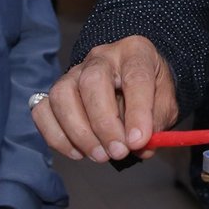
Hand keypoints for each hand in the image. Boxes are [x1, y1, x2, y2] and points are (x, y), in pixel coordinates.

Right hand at [30, 35, 178, 161]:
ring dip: (79, 132)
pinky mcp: (55, 90)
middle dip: (104, 123)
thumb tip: (141, 146)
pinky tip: (79, 152)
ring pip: (62, 95)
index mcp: (135, 52)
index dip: (138, 111)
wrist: (131, 79)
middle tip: (118, 152)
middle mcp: (101, 56)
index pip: (136, 77)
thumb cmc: (150, 90)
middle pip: (93, 82)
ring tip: (100, 156)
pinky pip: (43, 110)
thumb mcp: (166, 102)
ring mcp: (74, 71)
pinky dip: (57, 137)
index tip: (139, 141)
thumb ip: (157, 122)